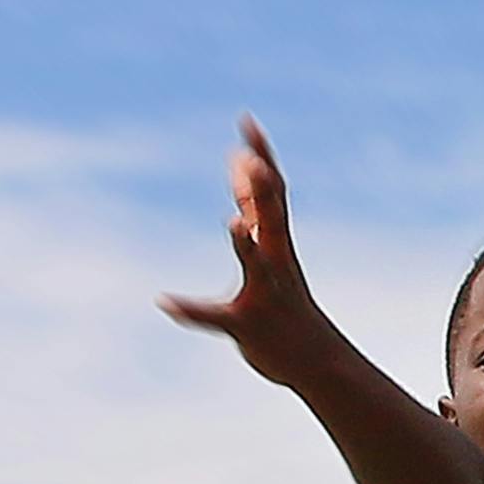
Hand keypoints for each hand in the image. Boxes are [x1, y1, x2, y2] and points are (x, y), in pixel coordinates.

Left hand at [153, 117, 335, 382]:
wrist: (317, 361)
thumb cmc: (287, 303)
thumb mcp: (271, 249)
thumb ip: (253, 209)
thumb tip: (241, 166)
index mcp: (277, 241)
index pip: (273, 190)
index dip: (260, 155)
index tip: (246, 121)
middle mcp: (275, 261)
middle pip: (273, 216)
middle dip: (263, 189)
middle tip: (248, 157)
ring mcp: (264, 293)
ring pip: (257, 264)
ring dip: (245, 245)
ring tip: (232, 222)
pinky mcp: (248, 325)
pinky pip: (218, 317)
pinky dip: (191, 309)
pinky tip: (165, 301)